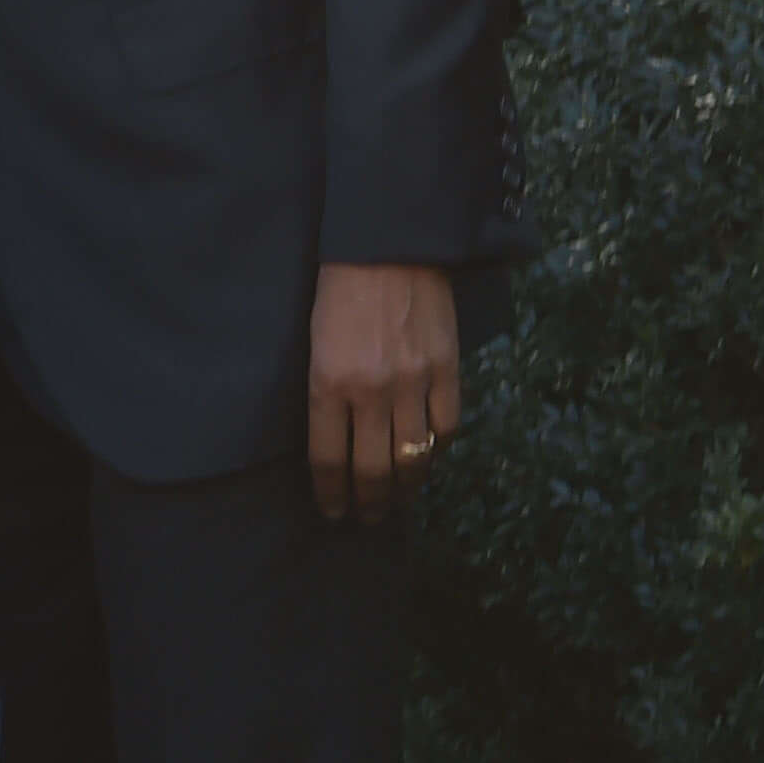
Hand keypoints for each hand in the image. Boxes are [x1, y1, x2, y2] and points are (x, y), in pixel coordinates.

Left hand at [306, 261, 460, 525]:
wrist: (390, 244)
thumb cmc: (340, 289)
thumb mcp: (315, 343)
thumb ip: (327, 393)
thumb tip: (338, 440)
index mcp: (329, 384)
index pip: (329, 460)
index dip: (331, 494)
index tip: (332, 511)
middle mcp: (372, 392)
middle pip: (373, 471)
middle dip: (367, 503)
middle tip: (366, 518)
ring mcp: (415, 384)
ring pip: (413, 459)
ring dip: (404, 489)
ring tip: (397, 502)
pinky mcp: (448, 371)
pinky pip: (446, 429)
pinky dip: (437, 451)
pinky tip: (427, 457)